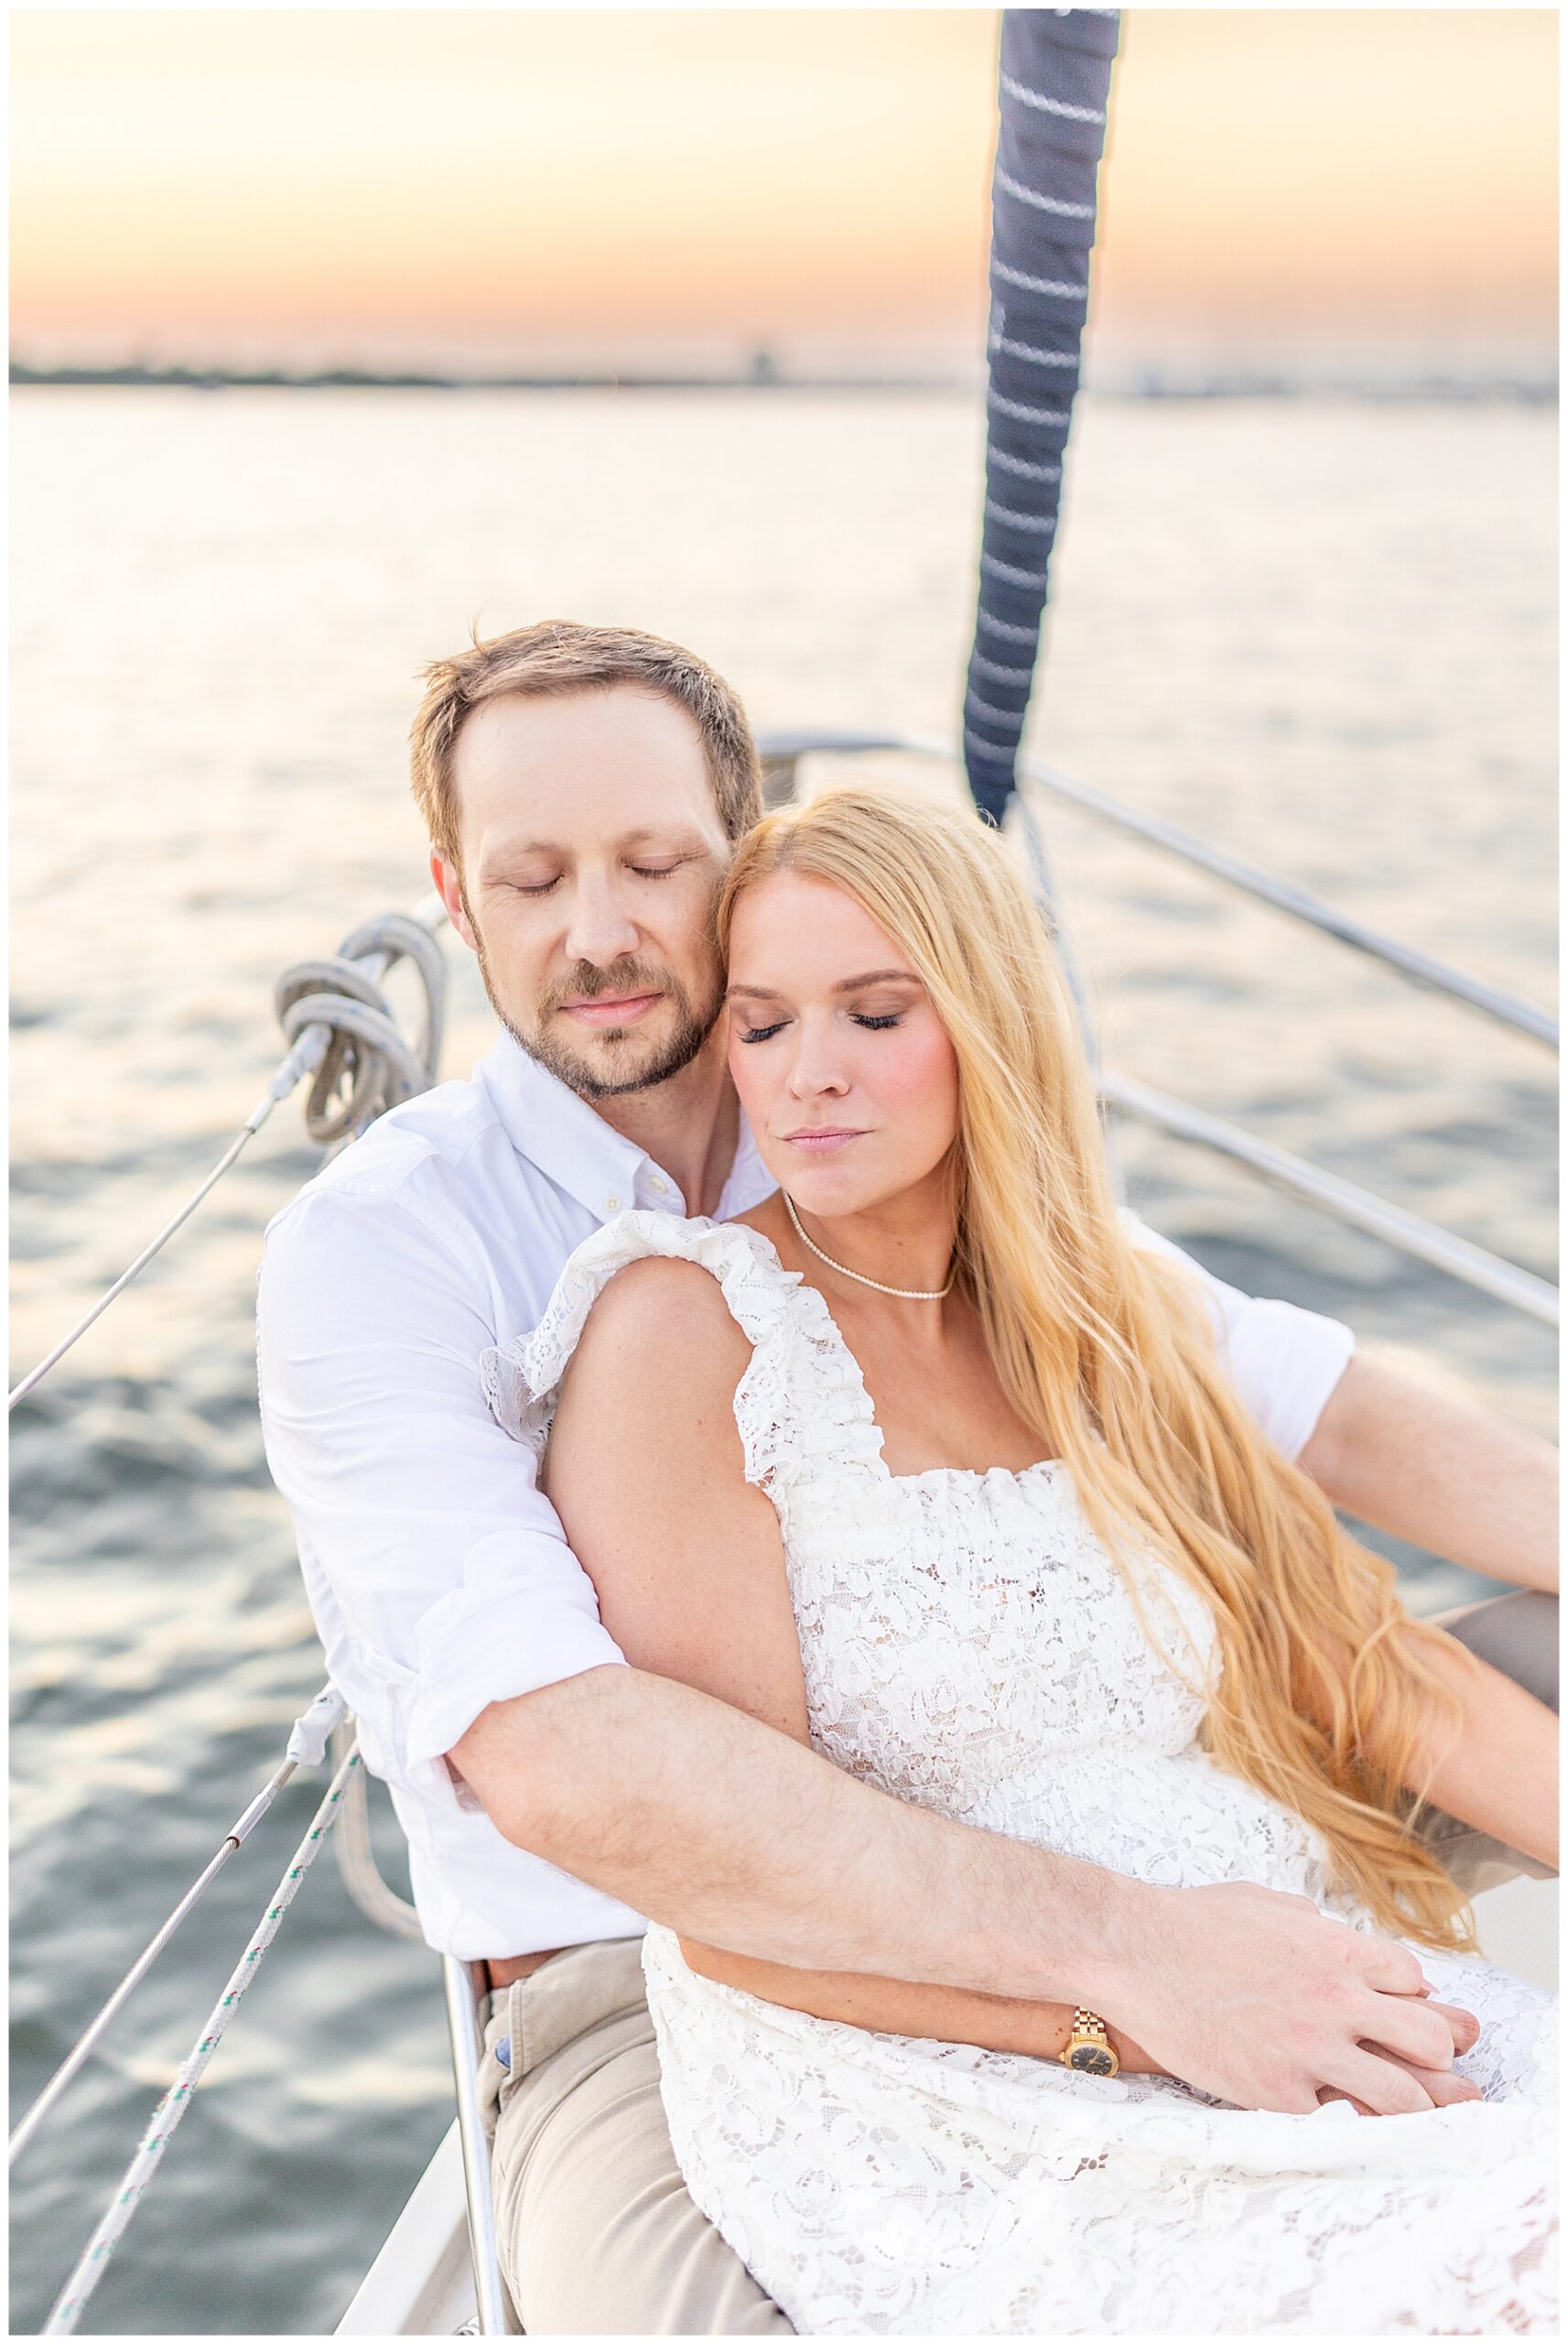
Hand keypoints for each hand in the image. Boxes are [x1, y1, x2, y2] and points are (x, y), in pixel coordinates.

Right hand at [1103, 1880, 1480, 2114]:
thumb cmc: (1193, 1922)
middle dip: (1431, 2055)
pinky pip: (1337, 2123)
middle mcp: (1337, 2001)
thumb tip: (1338, 1939)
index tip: (1389, 2010)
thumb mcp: (1267, 1904)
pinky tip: (1324, 2115)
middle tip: (1407, 2063)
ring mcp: (1311, 2051)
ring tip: (1386, 2106)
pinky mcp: (1278, 2093)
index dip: (1408, 1998)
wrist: (1136, 1954)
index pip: (1414, 1982)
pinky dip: (1335, 2122)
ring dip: (1406, 2105)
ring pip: (1403, 2099)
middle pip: (1430, 2041)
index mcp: (1338, 1951)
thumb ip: (1315, 1926)